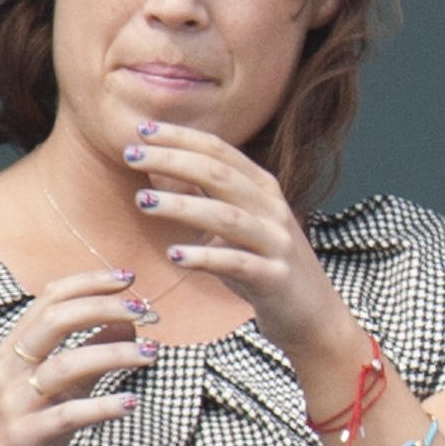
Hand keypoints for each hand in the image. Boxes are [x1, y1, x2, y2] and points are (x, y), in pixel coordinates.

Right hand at [0, 268, 156, 445]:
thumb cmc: (24, 434)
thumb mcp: (60, 388)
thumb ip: (91, 353)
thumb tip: (128, 321)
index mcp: (15, 349)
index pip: (50, 297)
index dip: (90, 282)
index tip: (128, 277)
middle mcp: (10, 368)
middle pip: (56, 319)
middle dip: (104, 307)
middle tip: (145, 308)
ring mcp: (15, 402)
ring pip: (65, 364)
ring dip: (114, 353)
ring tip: (152, 354)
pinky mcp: (24, 437)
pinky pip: (68, 414)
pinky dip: (103, 406)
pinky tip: (131, 403)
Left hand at [124, 121, 353, 356]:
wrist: (314, 316)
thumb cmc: (264, 266)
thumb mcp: (230, 228)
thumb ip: (198, 198)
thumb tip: (155, 170)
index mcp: (262, 189)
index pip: (218, 151)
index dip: (180, 137)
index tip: (141, 129)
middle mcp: (271, 208)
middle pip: (219, 174)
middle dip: (173, 160)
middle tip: (129, 154)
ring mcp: (276, 242)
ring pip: (226, 215)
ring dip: (181, 205)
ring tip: (142, 201)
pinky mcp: (276, 278)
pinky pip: (237, 263)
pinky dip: (205, 257)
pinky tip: (174, 255)